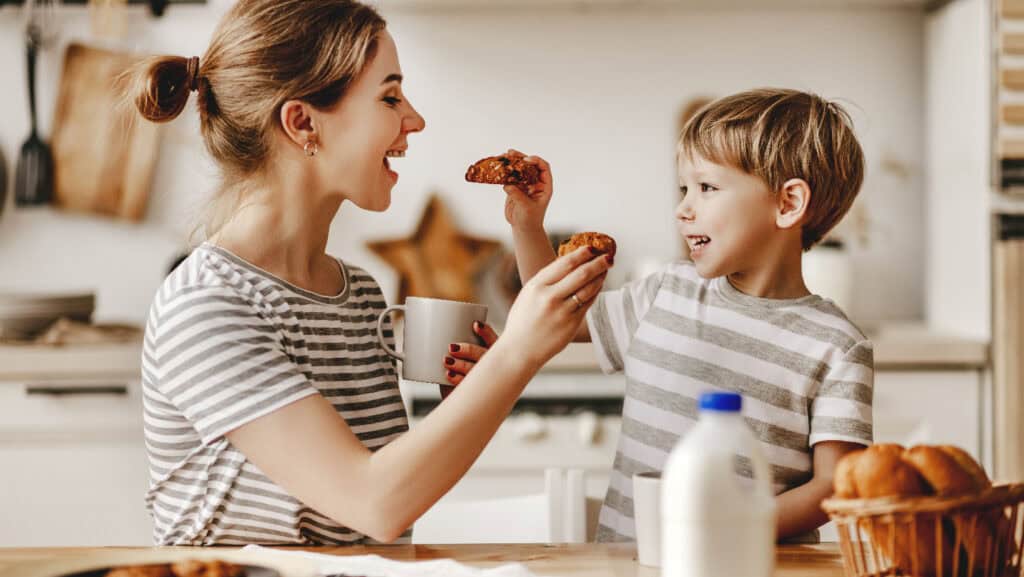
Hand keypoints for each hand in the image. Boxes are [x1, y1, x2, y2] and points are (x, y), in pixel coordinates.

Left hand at [439, 322, 499, 398]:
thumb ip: (461, 350)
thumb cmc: (468, 376)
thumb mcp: (469, 359)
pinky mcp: (474, 391)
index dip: (486, 332)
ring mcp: (483, 380)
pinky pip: (467, 385)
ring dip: (460, 365)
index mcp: (493, 354)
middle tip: (452, 348)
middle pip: (481, 355)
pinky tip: (449, 375)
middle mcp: (492, 366)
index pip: (493, 340)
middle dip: (468, 350)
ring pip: (474, 370)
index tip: (475, 325)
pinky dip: (457, 379)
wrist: (471, 400)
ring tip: (447, 361)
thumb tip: (440, 338)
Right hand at [497, 246, 611, 370]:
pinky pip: (588, 303)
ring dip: (601, 276)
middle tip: (607, 255)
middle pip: (581, 273)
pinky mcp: (571, 324)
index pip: (564, 263)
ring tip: (606, 268)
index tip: (590, 248)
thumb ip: (546, 280)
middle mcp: (549, 297)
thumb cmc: (523, 321)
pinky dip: (596, 291)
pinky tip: (599, 284)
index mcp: (536, 286)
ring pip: (588, 288)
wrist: (519, 350)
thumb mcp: (528, 294)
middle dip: (598, 262)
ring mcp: (562, 312)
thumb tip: (569, 263)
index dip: (581, 254)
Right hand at [502, 149, 551, 231]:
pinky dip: (504, 171)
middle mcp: (536, 182)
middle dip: (521, 157)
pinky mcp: (515, 188)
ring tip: (503, 155)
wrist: (523, 228)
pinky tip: (498, 167)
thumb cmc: (530, 219)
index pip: (543, 168)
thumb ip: (518, 195)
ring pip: (519, 169)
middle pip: (530, 165)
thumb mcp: (526, 208)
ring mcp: (525, 184)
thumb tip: (507, 185)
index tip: (526, 160)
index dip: (536, 161)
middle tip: (511, 152)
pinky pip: (510, 177)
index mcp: (544, 186)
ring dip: (511, 162)